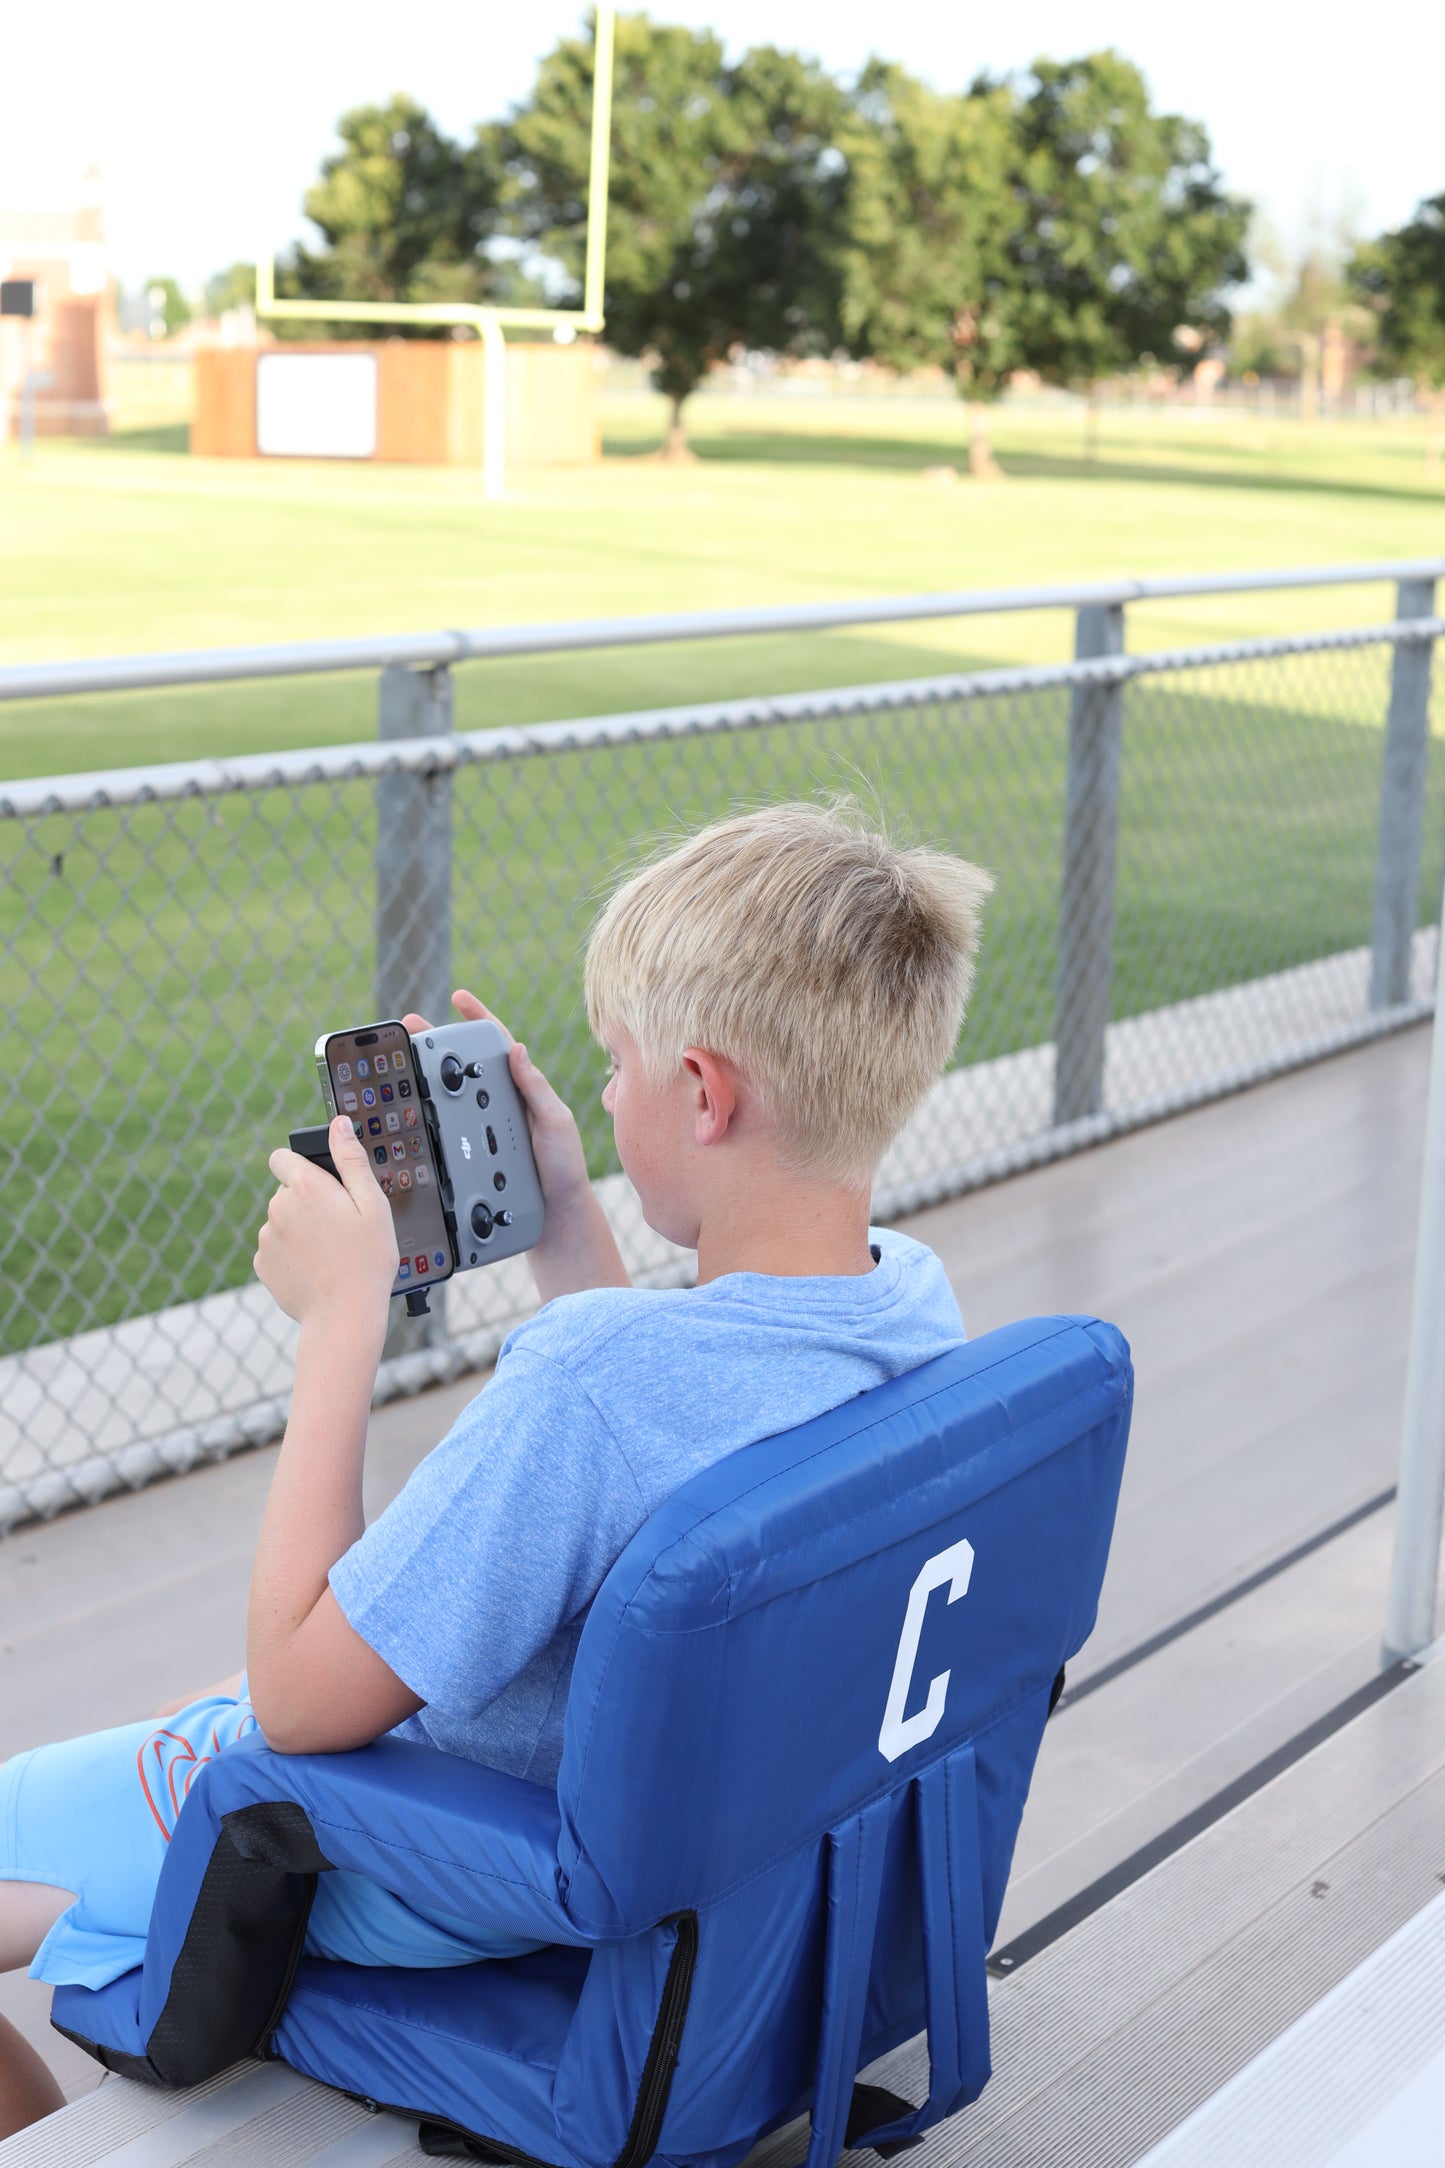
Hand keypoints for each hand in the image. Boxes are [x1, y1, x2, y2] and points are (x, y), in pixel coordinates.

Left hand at [255, 1114, 397, 1330]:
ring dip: (299, 1229)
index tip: (321, 1185)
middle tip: (339, 1227)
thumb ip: (352, 1160)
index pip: (282, 1157)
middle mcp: (278, 1207)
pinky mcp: (262, 1263)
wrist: (345, 1315)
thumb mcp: (373, 1204)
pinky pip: (275, 1249)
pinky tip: (315, 1268)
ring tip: (329, 1252)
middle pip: (286, 1192)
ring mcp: (266, 1237)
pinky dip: (291, 1254)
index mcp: (306, 1186)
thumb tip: (339, 1124)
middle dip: (307, 1202)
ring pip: (281, 1221)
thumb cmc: (367, 1259)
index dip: (301, 1166)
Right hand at [402, 989, 591, 1215]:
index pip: (499, 1045)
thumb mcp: (555, 1121)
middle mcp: (501, 1102)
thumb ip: (536, 1087)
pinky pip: (448, 1128)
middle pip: (465, 1064)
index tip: (460, 998)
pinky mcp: (474, 1151)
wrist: (556, 1213)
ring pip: (452, 1094)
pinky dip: (430, 1115)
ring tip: (403, 1059)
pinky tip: (412, 1109)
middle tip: (410, 1025)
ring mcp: (485, 1126)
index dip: (480, 1019)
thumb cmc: (563, 1165)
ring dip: (427, 1075)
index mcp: (522, 1087)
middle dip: (438, 1041)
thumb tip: (517, 1048)